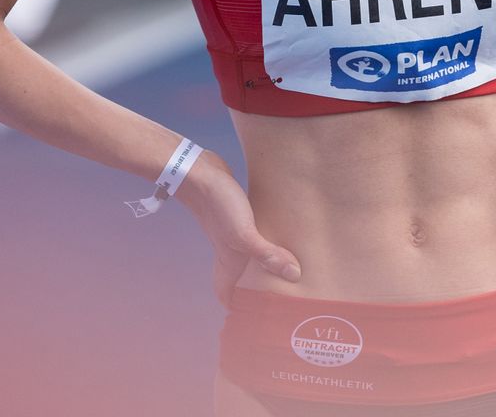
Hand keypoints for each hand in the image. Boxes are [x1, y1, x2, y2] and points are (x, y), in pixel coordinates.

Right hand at [178, 154, 302, 308]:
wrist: (202, 172)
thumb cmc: (218, 207)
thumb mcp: (244, 235)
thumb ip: (267, 255)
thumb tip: (294, 275)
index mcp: (227, 264)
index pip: (229, 297)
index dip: (240, 312)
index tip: (259, 322)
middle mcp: (230, 253)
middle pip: (243, 280)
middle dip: (260, 290)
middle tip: (285, 297)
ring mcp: (235, 236)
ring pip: (251, 258)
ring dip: (267, 265)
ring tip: (292, 270)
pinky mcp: (242, 217)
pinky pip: (258, 236)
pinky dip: (270, 241)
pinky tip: (285, 236)